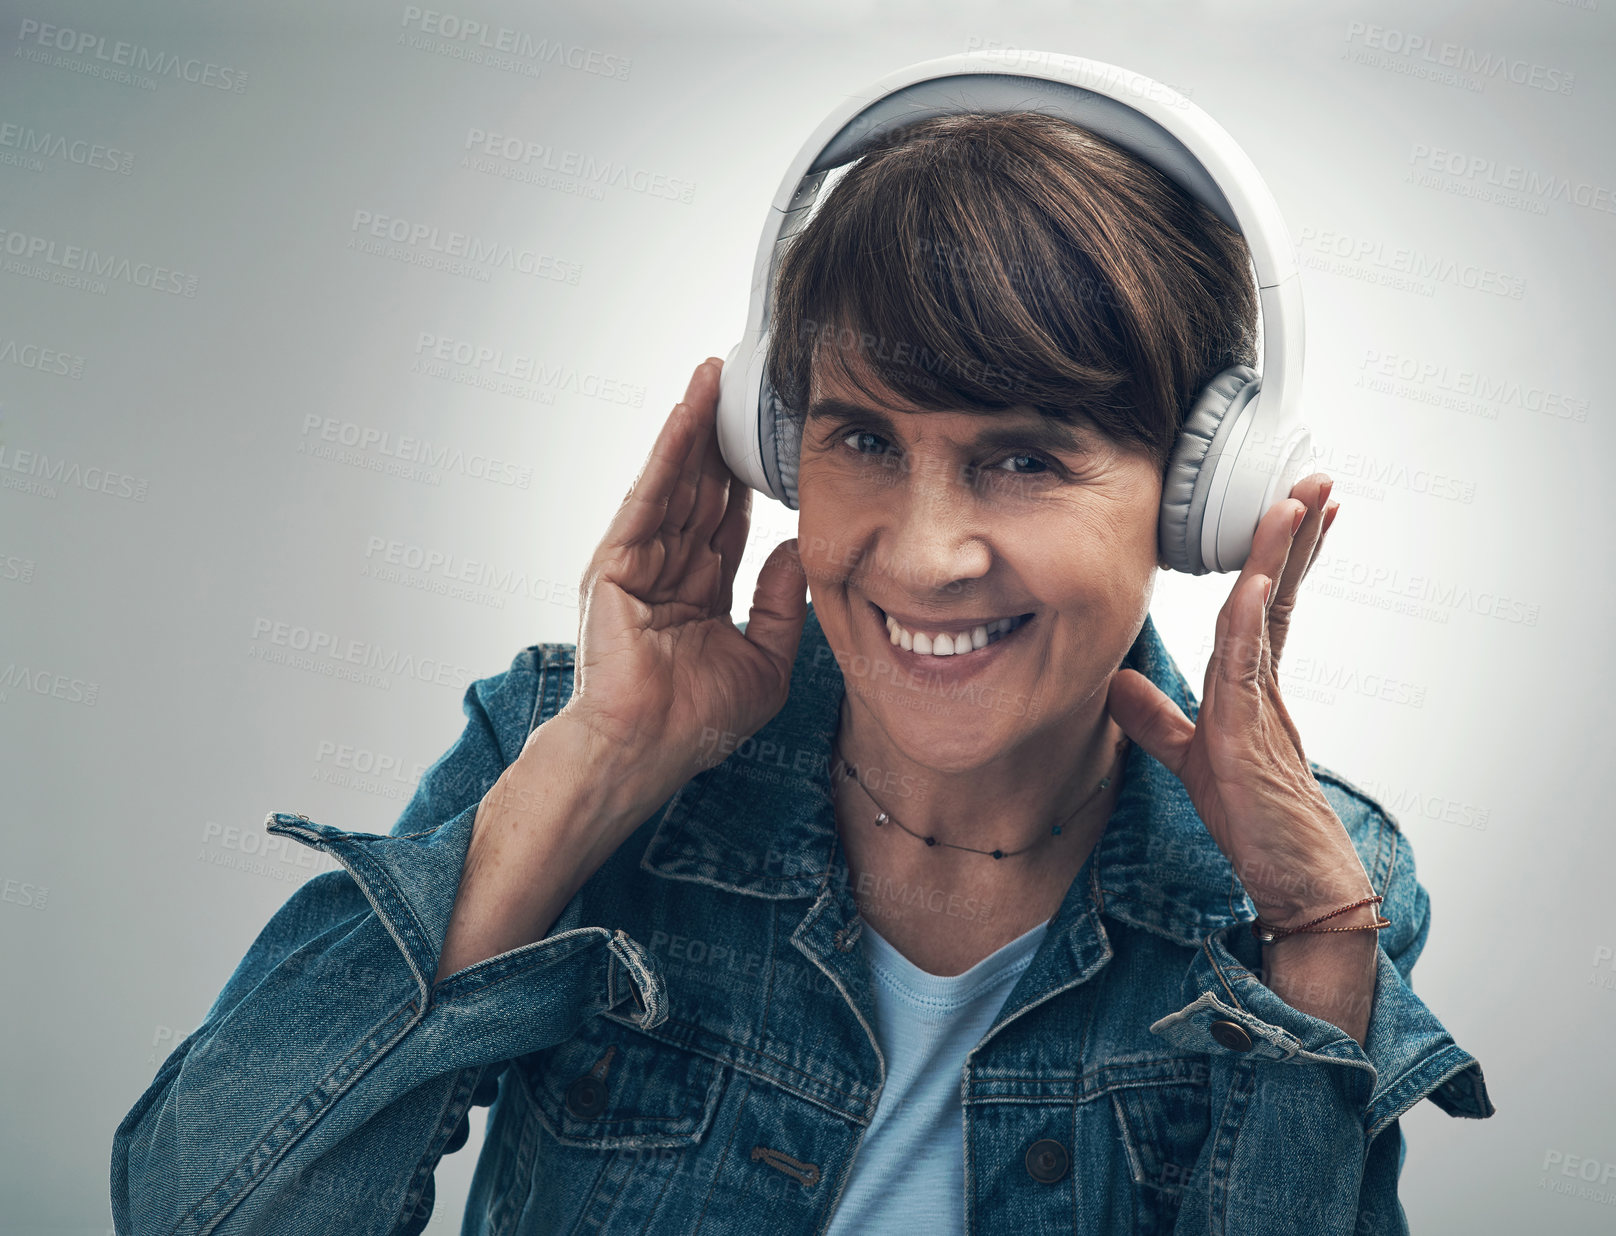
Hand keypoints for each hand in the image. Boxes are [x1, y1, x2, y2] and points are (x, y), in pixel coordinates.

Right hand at [558, 357, 809, 785]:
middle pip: (699, 489)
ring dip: (695, 427)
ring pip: (675, 482)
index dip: (748, 478)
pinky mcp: (615, 563)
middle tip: (742, 382)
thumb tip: (798, 547)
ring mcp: (636, 564)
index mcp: (698, 592)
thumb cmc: (697, 722)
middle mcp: (666, 571)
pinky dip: (668, 452)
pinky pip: (649, 496)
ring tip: (715, 375)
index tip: (772, 437)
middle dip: (721, 437)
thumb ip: (783, 603)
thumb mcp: (764, 661)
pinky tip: (688, 412)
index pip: (725, 521)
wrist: (647, 750)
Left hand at [1105, 473, 1368, 926]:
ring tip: (1299, 500)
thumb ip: (1157, 720)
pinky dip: (1247, 619)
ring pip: (1268, 613)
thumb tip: (1117, 680)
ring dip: (1281, 555)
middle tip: (1318, 481)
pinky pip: (1247, 664)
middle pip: (1278, 593)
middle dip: (1296, 536)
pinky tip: (1255, 581)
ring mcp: (1261, 705)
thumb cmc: (1256, 824)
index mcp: (1252, 686)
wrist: (1297, 883)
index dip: (1276, 558)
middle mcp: (1262, 685)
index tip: (1295, 511)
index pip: (1264, 605)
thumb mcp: (1191, 759)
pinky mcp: (1250, 735)